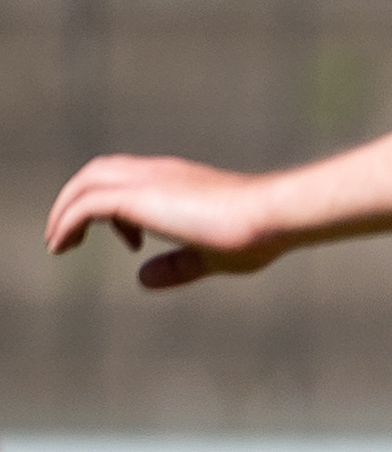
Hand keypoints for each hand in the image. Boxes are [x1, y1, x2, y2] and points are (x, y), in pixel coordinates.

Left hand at [44, 156, 291, 285]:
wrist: (272, 215)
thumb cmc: (257, 235)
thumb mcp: (211, 256)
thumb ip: (178, 266)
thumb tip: (143, 279)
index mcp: (180, 181)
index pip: (130, 178)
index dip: (119, 208)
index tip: (130, 241)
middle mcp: (159, 173)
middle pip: (99, 172)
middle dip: (78, 201)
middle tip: (70, 238)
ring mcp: (147, 181)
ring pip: (86, 183)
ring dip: (64, 211)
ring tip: (58, 244)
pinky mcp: (137, 197)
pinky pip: (85, 206)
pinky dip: (66, 222)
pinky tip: (62, 245)